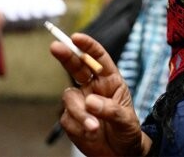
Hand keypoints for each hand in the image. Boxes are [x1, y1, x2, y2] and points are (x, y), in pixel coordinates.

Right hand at [50, 33, 150, 156]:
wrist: (120, 154)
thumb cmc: (127, 131)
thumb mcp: (126, 119)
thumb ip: (110, 109)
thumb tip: (91, 102)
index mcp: (110, 81)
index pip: (98, 59)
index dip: (88, 46)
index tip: (76, 37)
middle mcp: (93, 87)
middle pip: (77, 67)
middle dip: (66, 55)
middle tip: (56, 47)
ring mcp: (80, 102)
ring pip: (70, 97)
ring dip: (80, 112)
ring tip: (94, 128)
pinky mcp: (70, 119)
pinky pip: (67, 118)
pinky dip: (78, 126)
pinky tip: (90, 134)